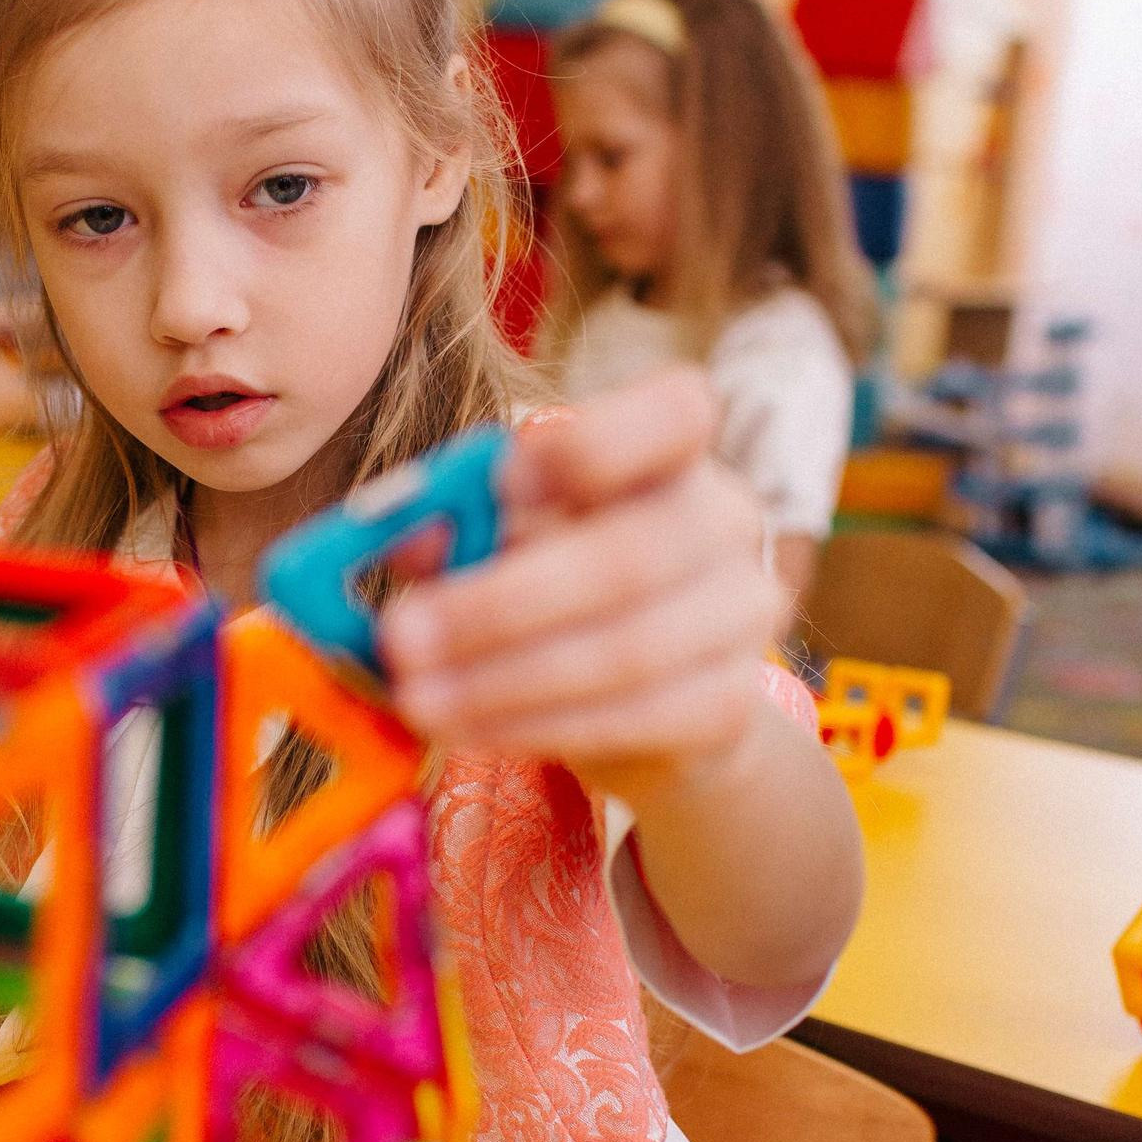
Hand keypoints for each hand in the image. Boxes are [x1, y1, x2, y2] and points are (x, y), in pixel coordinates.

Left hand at [377, 370, 784, 806]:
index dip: (593, 445)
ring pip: (625, 652)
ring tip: (415, 697)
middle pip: (627, 558)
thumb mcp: (509, 537)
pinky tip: (469, 728)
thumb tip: (401, 535)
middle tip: (400, 636)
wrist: (652, 700)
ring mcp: (741, 615)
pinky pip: (631, 720)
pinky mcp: (728, 706)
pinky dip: (537, 727)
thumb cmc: (562, 587)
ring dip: (502, 681)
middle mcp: (726, 521)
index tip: (501, 486)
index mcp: (675, 450)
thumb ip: (463, 524)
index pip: (675, 413)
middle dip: (499, 605)